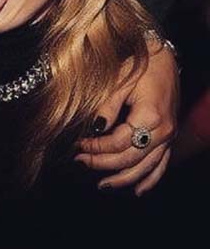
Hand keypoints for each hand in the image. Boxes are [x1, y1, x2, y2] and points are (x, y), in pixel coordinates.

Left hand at [75, 46, 177, 194]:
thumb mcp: (119, 80)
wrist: (165, 58)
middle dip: (104, 164)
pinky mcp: (170, 137)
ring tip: (103, 185)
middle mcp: (163, 131)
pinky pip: (161, 165)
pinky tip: (137, 189)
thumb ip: (107, 106)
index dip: (96, 147)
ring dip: (124, 179)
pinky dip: (150, 179)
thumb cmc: (141, 65)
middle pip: (131, 159)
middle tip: (81, 162)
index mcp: (150, 117)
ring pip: (147, 168)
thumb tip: (95, 128)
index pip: (118, 142)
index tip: (78, 145)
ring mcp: (168, 136)